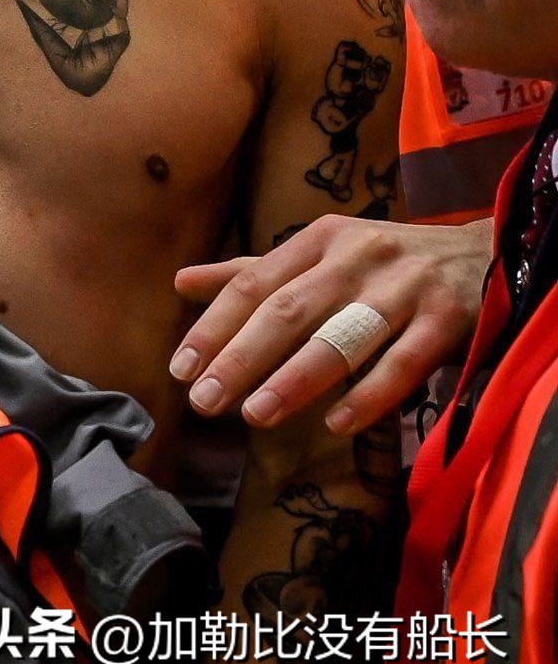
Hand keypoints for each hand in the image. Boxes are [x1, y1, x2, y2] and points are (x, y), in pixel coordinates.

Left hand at [170, 216, 491, 434]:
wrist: (482, 255)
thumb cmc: (382, 264)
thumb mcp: (320, 255)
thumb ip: (255, 272)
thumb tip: (181, 282)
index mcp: (318, 239)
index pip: (253, 283)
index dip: (215, 326)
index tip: (180, 369)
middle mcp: (356, 257)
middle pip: (288, 311)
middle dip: (241, 358)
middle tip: (204, 402)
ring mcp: (403, 288)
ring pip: (341, 338)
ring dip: (294, 379)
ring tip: (255, 414)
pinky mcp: (447, 320)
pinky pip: (403, 363)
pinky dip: (368, 395)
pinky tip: (335, 424)